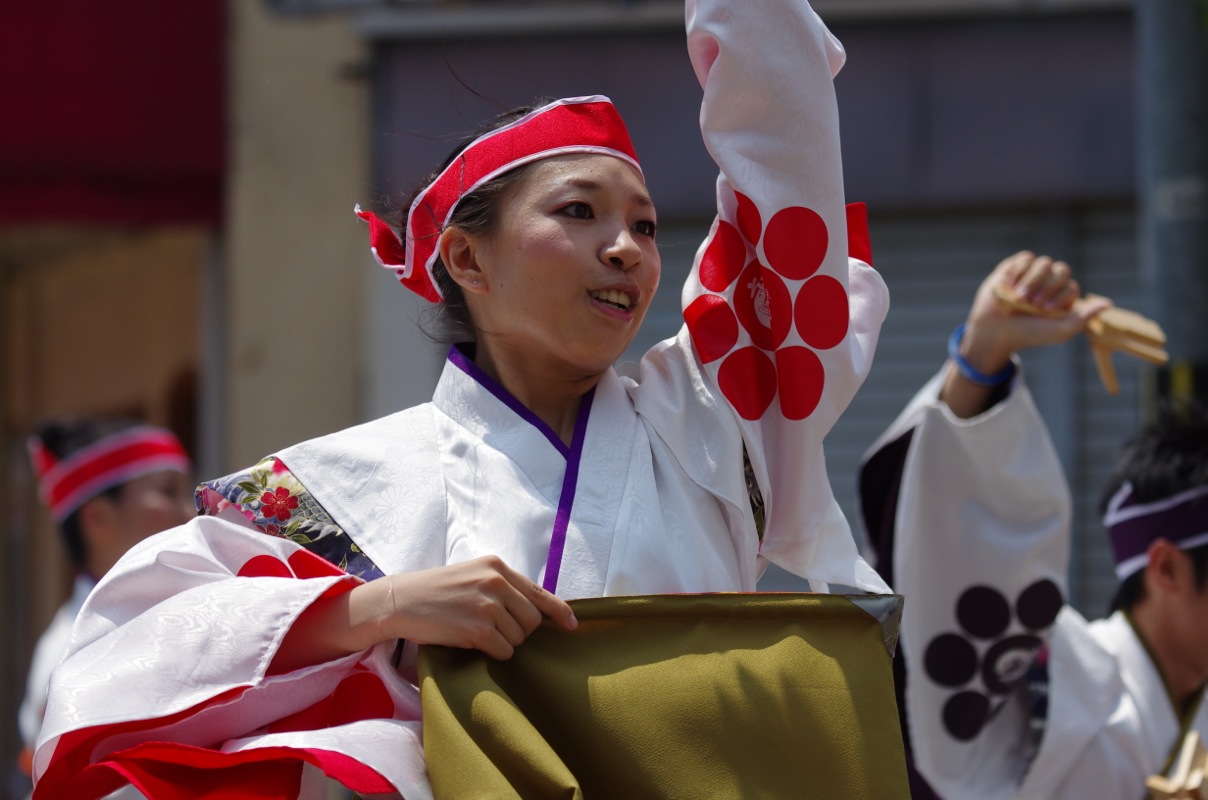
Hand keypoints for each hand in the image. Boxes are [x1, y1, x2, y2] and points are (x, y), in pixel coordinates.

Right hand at [373, 556, 577, 659]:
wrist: (401, 600)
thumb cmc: (437, 591)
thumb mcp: (473, 576)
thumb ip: (502, 587)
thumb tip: (537, 611)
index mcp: (497, 566)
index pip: (540, 592)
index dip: (559, 612)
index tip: (571, 625)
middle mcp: (496, 582)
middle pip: (532, 620)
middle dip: (519, 631)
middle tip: (494, 630)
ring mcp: (487, 605)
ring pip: (518, 638)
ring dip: (503, 642)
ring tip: (477, 633)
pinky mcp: (477, 629)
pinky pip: (504, 651)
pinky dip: (493, 653)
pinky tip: (473, 643)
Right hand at [940, 251, 1110, 418]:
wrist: (995, 331)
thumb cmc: (1028, 334)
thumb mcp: (1060, 331)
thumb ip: (1084, 318)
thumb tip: (1108, 303)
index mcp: (1061, 297)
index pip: (1071, 285)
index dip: (1059, 297)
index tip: (1045, 311)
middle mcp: (1048, 284)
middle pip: (1061, 270)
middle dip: (1048, 288)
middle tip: (1033, 305)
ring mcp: (1030, 275)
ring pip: (1044, 263)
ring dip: (1032, 282)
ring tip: (1020, 298)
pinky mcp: (1013, 268)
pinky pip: (1025, 258)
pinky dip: (1019, 272)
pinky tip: (1010, 286)